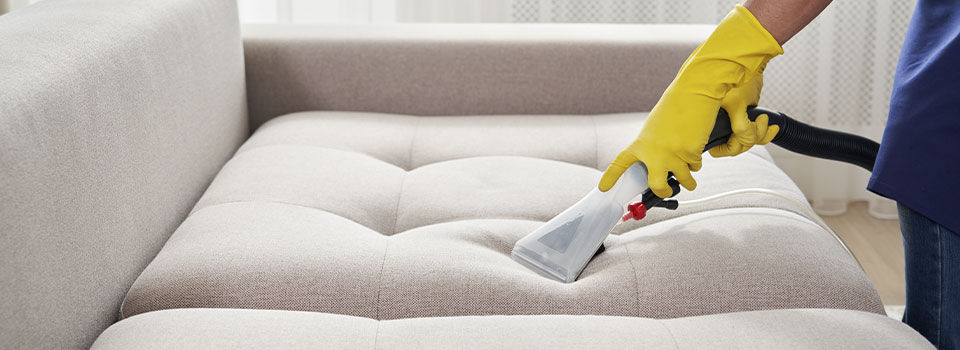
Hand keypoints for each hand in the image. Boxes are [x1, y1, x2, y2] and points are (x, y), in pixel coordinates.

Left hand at [598, 5, 781, 197]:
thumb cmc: (676, 108)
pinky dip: (698, 161)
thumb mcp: (657, 127)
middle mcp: (653, 153)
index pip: (621, 163)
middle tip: (667, 191)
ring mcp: (672, 155)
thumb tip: (657, 165)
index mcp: (641, 143)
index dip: (611, 178)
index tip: (603, 189)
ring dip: (688, 179)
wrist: (694, 92)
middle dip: (664, 192)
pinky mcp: (690, 153)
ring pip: (682, 180)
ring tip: (690, 175)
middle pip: (656, 185)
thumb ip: (652, 147)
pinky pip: (696, 166)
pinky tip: (697, 148)